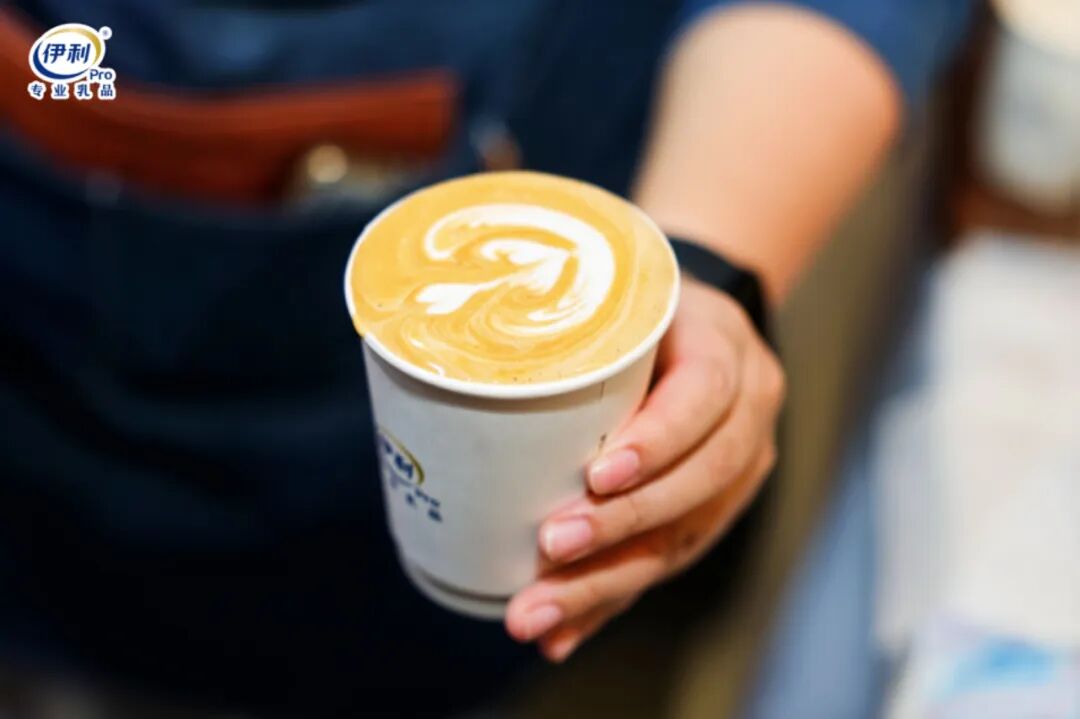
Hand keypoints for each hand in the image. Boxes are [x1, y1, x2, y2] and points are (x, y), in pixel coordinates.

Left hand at [504, 276, 784, 660]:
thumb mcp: (619, 301)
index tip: (596, 475)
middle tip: (549, 549)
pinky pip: (666, 560)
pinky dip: (610, 601)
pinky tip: (563, 635)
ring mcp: (741, 470)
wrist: (699, 328)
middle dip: (621, 526)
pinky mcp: (715, 511)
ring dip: (606, 583)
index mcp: (726, 348)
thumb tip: (469, 371)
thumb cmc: (639, 309)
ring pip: (682, 537)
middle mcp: (748, 413)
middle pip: (698, 481)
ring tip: (537, 614)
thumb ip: (577, 332)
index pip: (703, 398)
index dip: (656, 441)